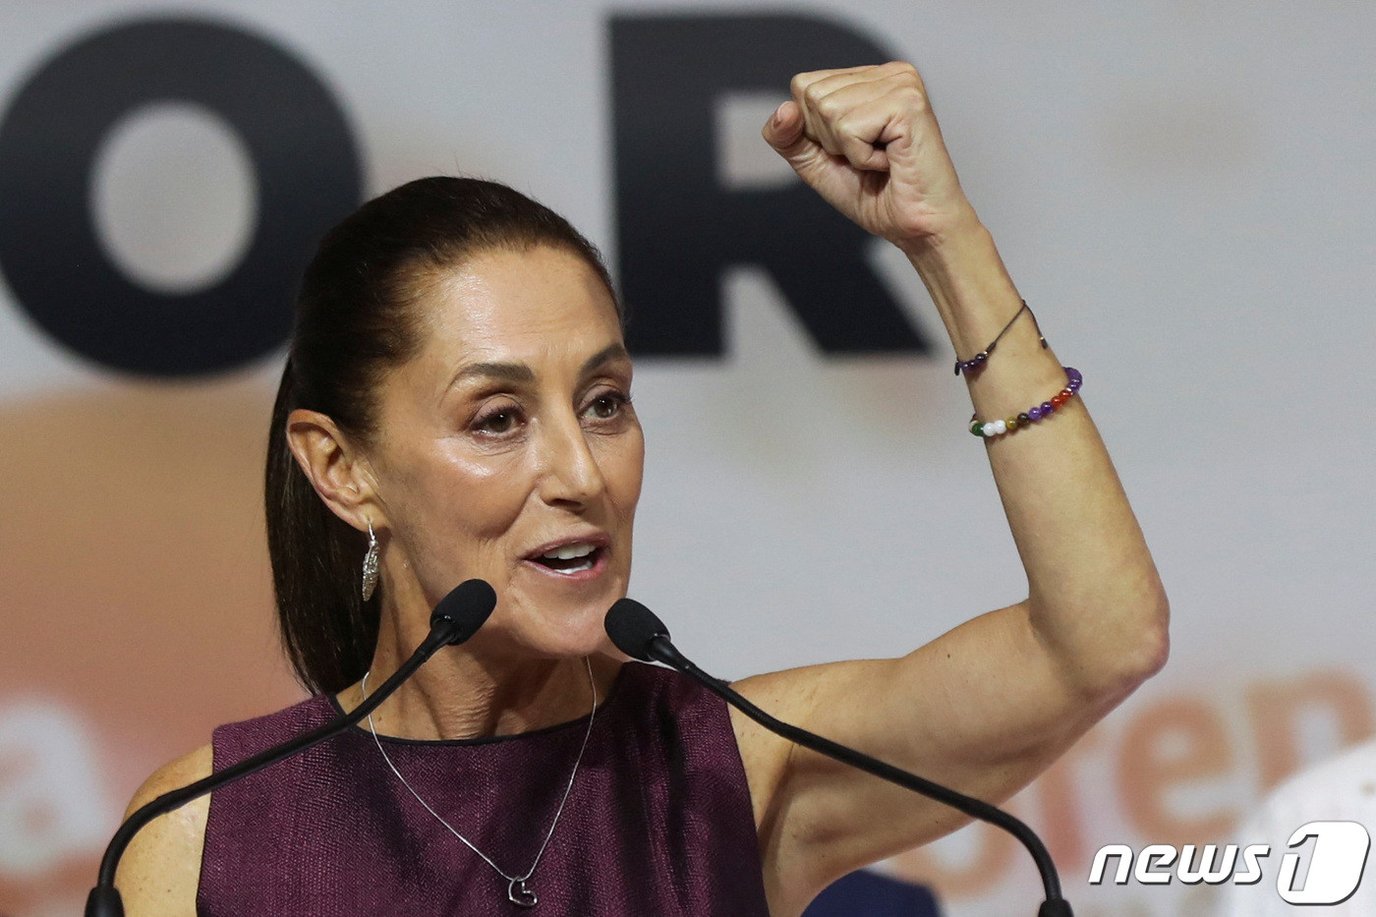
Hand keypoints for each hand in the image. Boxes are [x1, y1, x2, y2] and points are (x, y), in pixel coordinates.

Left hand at [763, 62, 978, 249]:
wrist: (915, 226)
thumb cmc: (875, 195)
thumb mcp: (816, 162)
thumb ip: (788, 136)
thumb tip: (784, 109)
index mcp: (867, 79)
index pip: (803, 86)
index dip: (814, 131)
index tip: (852, 150)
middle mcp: (886, 73)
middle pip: (812, 96)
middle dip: (830, 140)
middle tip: (869, 157)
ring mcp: (900, 82)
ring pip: (828, 111)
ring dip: (848, 150)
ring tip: (882, 159)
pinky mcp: (907, 101)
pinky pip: (850, 128)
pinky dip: (862, 156)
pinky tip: (891, 160)